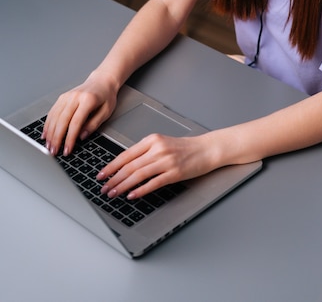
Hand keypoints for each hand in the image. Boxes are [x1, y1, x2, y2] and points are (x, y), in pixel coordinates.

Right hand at [42, 71, 118, 155]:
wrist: (101, 81)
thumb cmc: (106, 96)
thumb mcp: (106, 112)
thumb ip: (93, 124)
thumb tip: (81, 137)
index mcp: (88, 100)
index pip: (76, 122)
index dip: (70, 138)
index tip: (67, 150)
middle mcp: (75, 97)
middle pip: (62, 120)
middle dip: (57, 138)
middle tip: (54, 152)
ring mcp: (67, 96)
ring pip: (54, 117)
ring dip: (50, 133)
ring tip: (49, 146)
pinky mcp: (62, 97)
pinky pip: (52, 112)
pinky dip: (48, 124)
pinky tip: (46, 134)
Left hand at [97, 132, 215, 199]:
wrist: (206, 149)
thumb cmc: (184, 148)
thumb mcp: (162, 143)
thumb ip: (145, 152)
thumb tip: (125, 166)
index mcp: (152, 140)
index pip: (126, 154)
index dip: (111, 166)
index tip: (101, 174)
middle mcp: (158, 149)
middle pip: (130, 166)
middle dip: (113, 179)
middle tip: (103, 188)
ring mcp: (166, 161)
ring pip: (138, 175)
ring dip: (123, 186)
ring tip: (113, 193)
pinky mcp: (174, 173)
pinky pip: (153, 183)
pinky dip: (140, 190)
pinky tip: (132, 195)